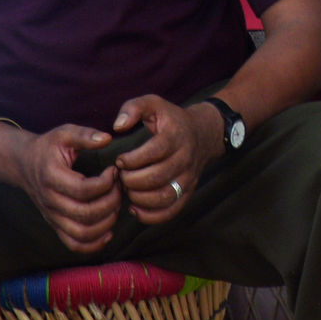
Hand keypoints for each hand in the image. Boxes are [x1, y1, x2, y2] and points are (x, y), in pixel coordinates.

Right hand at [15, 126, 123, 253]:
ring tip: (117, 205)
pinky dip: (94, 243)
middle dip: (111, 202)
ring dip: (107, 223)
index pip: (83, 190)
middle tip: (120, 187)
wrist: (24, 164)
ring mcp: (52, 216)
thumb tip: (108, 139)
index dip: (105, 182)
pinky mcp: (56, 225)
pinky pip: (74, 244)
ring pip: (82, 233)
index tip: (114, 170)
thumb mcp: (65, 133)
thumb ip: (86, 135)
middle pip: (85, 214)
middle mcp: (50, 201)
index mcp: (51, 177)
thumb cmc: (49, 147)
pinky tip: (109, 230)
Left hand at [112, 94, 218, 223]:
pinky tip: (135, 207)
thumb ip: (133, 108)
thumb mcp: (153, 104)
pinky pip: (170, 211)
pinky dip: (150, 216)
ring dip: (138, 198)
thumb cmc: (171, 120)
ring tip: (127, 189)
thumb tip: (117, 127)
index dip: (132, 159)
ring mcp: (188, 178)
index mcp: (176, 136)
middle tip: (121, 176)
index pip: (154, 152)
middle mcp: (185, 158)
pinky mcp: (187, 192)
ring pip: (163, 197)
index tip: (120, 160)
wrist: (203, 133)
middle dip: (131, 180)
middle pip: (156, 177)